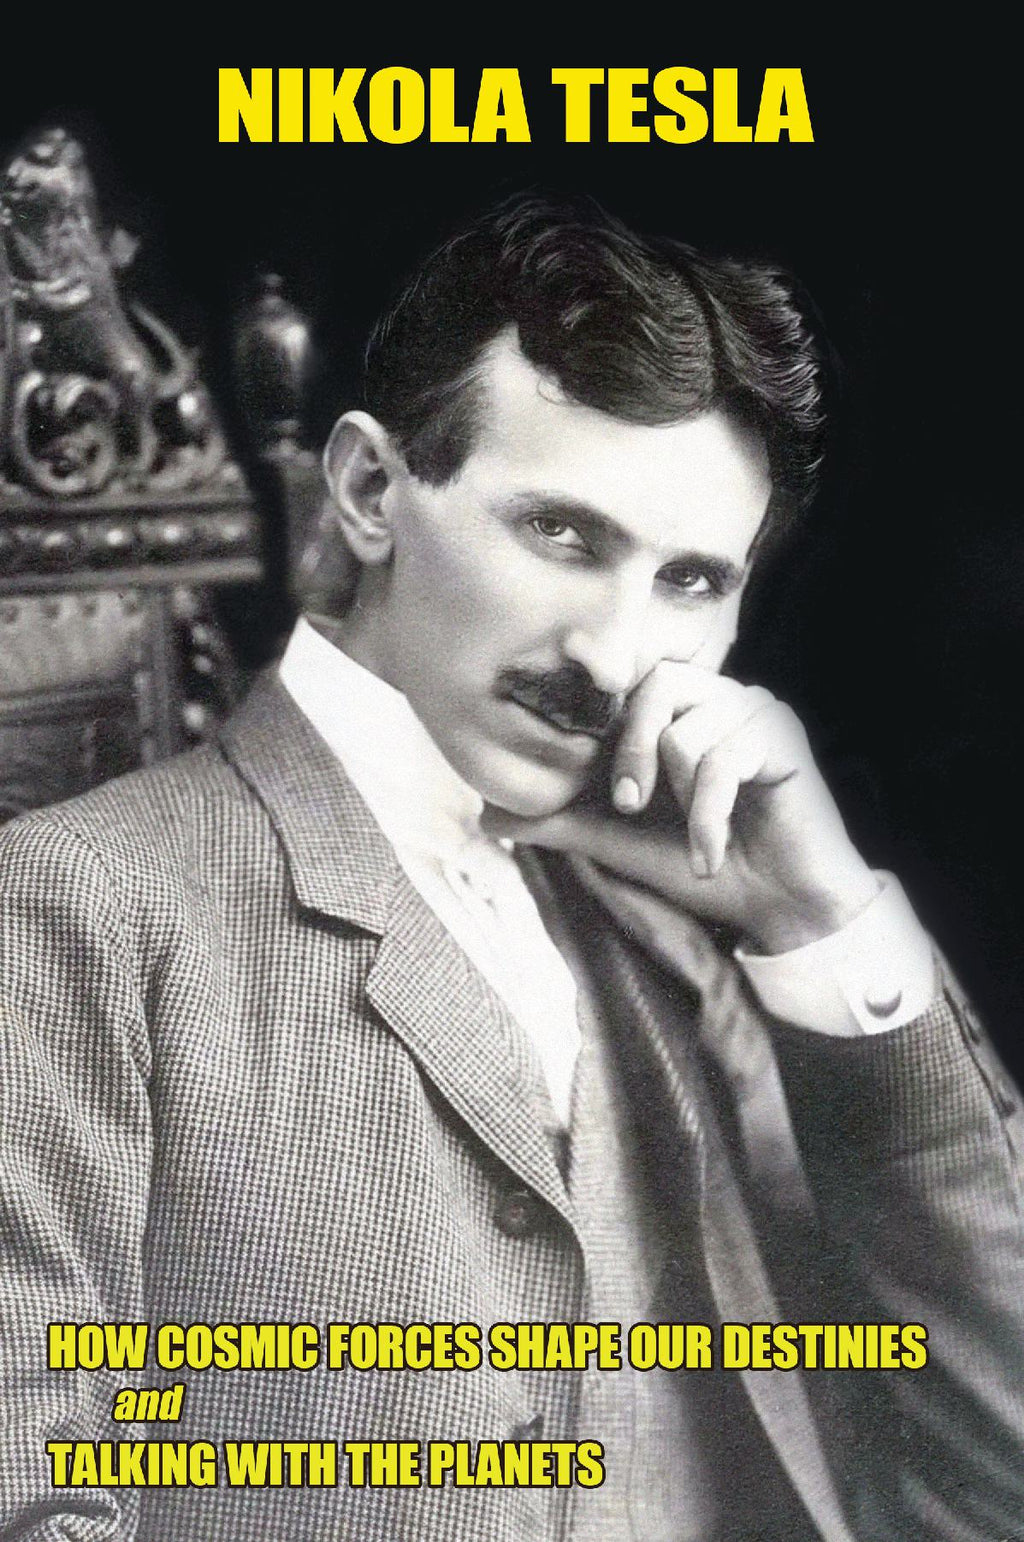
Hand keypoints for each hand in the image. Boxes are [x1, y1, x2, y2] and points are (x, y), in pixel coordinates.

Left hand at [483, 661, 880, 954]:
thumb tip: (486, 813)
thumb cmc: (700, 864)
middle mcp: (717, 696)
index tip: (603, 788)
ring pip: (687, 730)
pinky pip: (724, 759)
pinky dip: (707, 818)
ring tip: (696, 838)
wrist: (776, 907)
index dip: (605, 726)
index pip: (627, 683)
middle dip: (632, 751)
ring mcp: (754, 709)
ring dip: (682, 800)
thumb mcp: (617, 841)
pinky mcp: (783, 734)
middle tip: (629, 806)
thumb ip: (559, 820)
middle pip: (655, 685)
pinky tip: (710, 855)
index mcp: (678, 709)